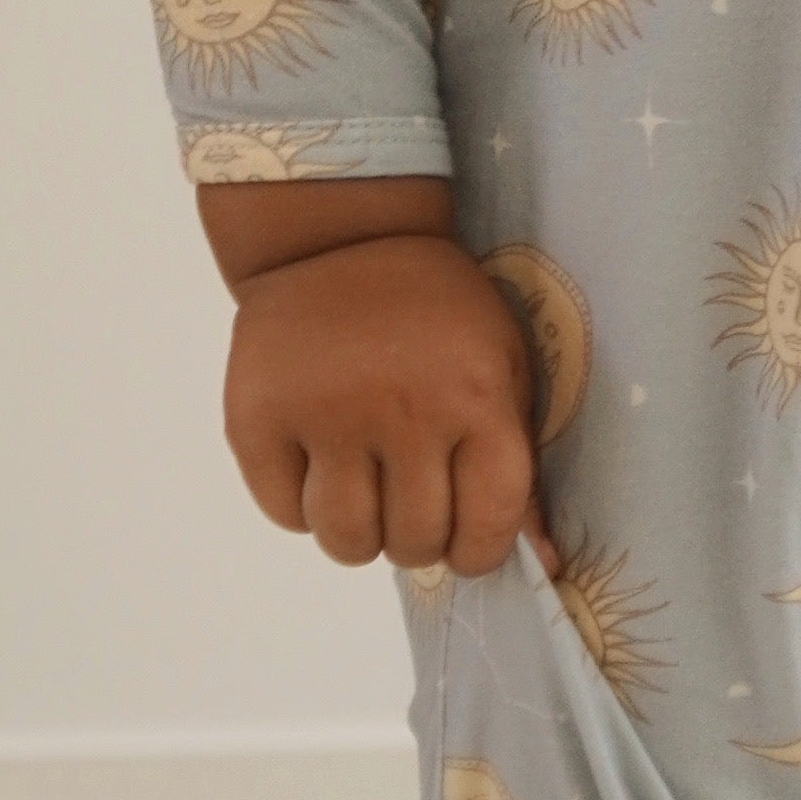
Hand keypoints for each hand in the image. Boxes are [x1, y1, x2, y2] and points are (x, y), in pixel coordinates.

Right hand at [201, 190, 551, 575]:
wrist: (340, 238)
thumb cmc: (440, 316)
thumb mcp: (505, 368)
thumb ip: (520, 468)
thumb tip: (544, 561)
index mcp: (477, 398)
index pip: (486, 525)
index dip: (477, 552)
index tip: (464, 541)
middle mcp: (403, 410)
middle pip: (413, 541)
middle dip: (417, 538)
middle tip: (408, 500)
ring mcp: (324, 413)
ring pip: (345, 540)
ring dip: (359, 533)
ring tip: (363, 491)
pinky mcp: (257, 417)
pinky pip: (284, 513)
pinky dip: (303, 506)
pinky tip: (318, 462)